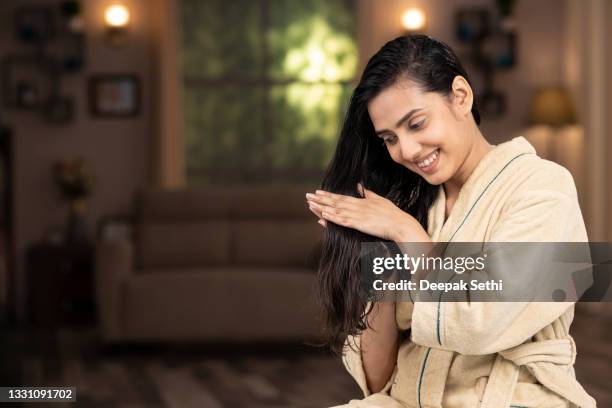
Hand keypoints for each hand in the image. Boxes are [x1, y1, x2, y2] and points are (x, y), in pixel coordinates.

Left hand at [305, 185, 429, 241]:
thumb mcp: (379, 199)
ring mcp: (357, 215)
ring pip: (336, 210)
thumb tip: (360, 186)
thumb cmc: (392, 214)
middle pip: (335, 202)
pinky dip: (332, 217)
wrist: (400, 224)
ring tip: (310, 204)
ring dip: (322, 207)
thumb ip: (368, 193)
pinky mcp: (360, 224)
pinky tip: (323, 215)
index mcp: (361, 201)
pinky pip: (343, 220)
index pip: (341, 197)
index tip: (317, 192)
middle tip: (307, 196)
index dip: (328, 195)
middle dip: (320, 199)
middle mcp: (357, 206)